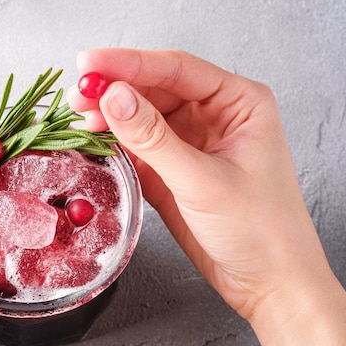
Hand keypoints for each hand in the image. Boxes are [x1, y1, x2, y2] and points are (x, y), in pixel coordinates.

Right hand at [67, 49, 345, 345]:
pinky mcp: (173, 168)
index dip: (129, 64)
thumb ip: (154, 139)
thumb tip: (114, 98)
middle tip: (78, 94)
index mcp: (238, 102)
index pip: (176, 70)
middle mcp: (214, 115)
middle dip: (115, 89)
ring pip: (143, 116)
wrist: (267, 281)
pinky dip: (116, 142)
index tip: (91, 65)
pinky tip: (95, 139)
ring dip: (111, 115)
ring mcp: (191, 141)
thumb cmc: (260, 230)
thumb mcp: (203, 181)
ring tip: (79, 116)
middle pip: (155, 88)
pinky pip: (139, 145)